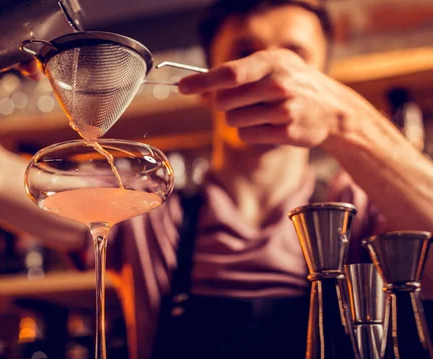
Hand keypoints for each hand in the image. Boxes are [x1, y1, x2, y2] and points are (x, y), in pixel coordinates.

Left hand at [179, 49, 356, 147]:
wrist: (334, 110)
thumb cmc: (294, 83)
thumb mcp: (274, 66)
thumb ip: (239, 74)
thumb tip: (201, 87)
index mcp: (272, 62)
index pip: (229, 74)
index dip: (203, 82)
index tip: (183, 87)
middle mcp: (279, 84)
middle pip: (225, 101)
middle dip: (225, 104)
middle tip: (244, 101)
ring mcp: (283, 109)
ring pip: (233, 121)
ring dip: (239, 119)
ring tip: (262, 112)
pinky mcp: (285, 132)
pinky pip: (246, 136)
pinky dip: (251, 132)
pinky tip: (269, 125)